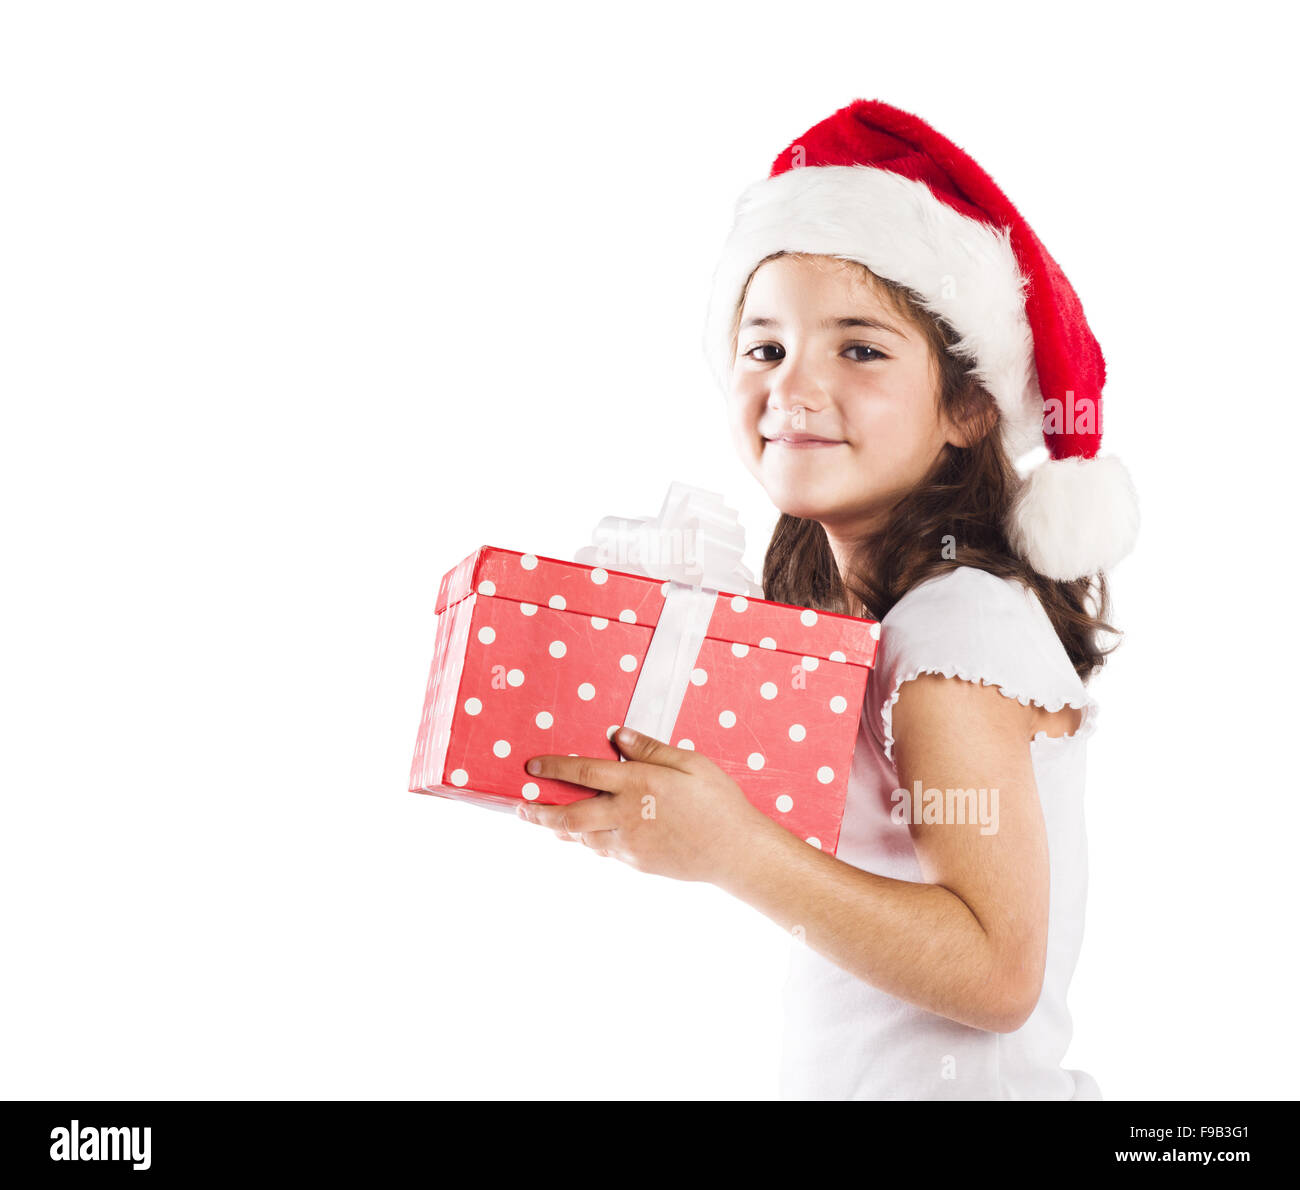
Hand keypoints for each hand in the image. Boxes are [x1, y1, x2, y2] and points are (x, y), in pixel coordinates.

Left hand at [518, 726, 768, 883]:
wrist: (737, 852)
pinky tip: (588, 836)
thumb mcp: (690, 762)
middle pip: (570, 816)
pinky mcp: (638, 863)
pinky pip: (605, 851)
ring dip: (562, 830)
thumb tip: (618, 735)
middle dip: (540, 813)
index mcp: (638, 783)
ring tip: (547, 822)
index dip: (554, 768)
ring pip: (583, 838)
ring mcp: (630, 844)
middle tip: (520, 809)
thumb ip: (650, 748)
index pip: (584, 772)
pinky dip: (590, 842)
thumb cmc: (719, 802)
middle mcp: (627, 815)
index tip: (532, 767)